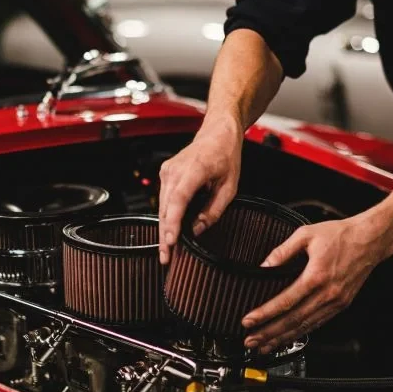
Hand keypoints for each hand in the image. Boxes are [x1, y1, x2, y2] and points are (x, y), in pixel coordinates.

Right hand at [158, 115, 243, 264]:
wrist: (217, 133)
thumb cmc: (225, 154)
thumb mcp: (230, 186)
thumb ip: (214, 210)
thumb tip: (198, 229)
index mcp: (194, 170)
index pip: (178, 201)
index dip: (173, 224)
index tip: (171, 242)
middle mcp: (175, 170)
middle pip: (166, 209)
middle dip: (165, 235)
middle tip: (166, 258)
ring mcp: (167, 171)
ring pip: (162, 207)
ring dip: (164, 228)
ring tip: (167, 250)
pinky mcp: (165, 174)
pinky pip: (164, 200)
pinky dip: (167, 216)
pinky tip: (169, 231)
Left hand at [241, 214, 392, 352]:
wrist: (370, 239)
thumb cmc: (341, 235)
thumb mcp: (306, 234)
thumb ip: (282, 251)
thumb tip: (264, 265)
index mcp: (316, 276)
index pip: (285, 301)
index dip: (264, 314)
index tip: (248, 321)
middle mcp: (327, 293)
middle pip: (293, 320)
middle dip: (269, 334)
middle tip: (250, 341)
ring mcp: (335, 302)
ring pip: (305, 326)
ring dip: (282, 338)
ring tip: (264, 346)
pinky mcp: (341, 305)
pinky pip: (317, 324)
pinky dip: (300, 333)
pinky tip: (288, 338)